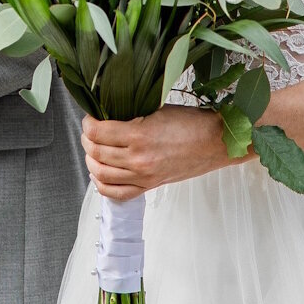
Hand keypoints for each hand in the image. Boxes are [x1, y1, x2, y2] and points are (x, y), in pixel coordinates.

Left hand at [83, 106, 229, 199]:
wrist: (216, 142)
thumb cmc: (193, 124)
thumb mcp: (157, 110)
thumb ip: (130, 115)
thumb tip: (107, 115)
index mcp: (139, 136)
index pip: (98, 132)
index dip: (88, 123)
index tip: (89, 118)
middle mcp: (138, 159)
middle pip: (95, 153)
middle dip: (87, 140)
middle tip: (89, 131)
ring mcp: (143, 176)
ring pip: (101, 174)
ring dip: (91, 161)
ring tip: (92, 150)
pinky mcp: (149, 186)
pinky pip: (116, 193)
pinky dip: (102, 184)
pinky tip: (100, 173)